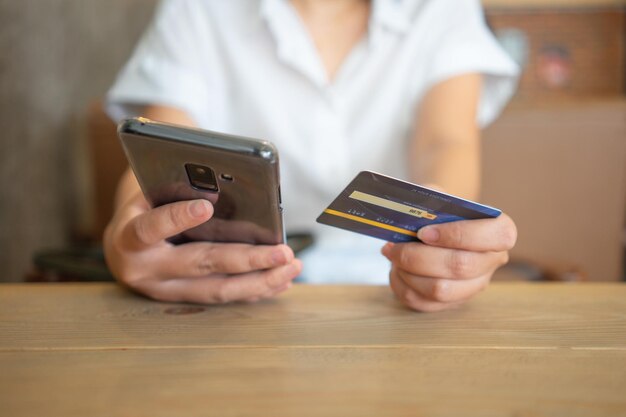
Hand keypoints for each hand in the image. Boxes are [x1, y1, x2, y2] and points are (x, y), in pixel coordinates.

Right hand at [103, 193, 301, 303]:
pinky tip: (280, 281)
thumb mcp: (148, 193)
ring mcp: (165, 291)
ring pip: (218, 290)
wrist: (123, 247)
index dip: (176, 218)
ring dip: (260, 280)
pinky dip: (254, 290)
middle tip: (283, 252)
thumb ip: (175, 189)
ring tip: (291, 266)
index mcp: (129, 237)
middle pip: (202, 265)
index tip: (206, 207)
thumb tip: (219, 181)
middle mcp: (145, 270)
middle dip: (248, 259)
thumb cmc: (143, 209)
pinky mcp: (184, 301)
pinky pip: (223, 298)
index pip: (151, 228)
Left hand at [382, 213, 516, 311]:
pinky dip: (403, 287)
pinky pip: (425, 303)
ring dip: (409, 274)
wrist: (435, 226)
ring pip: (441, 290)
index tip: (423, 232)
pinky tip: (395, 271)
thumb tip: (413, 212)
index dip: (458, 234)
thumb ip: (431, 200)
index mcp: (499, 231)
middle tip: (394, 246)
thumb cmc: (439, 211)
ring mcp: (474, 286)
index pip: (497, 236)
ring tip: (393, 257)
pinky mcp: (452, 302)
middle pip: (460, 266)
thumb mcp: (438, 196)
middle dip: (419, 257)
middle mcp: (492, 261)